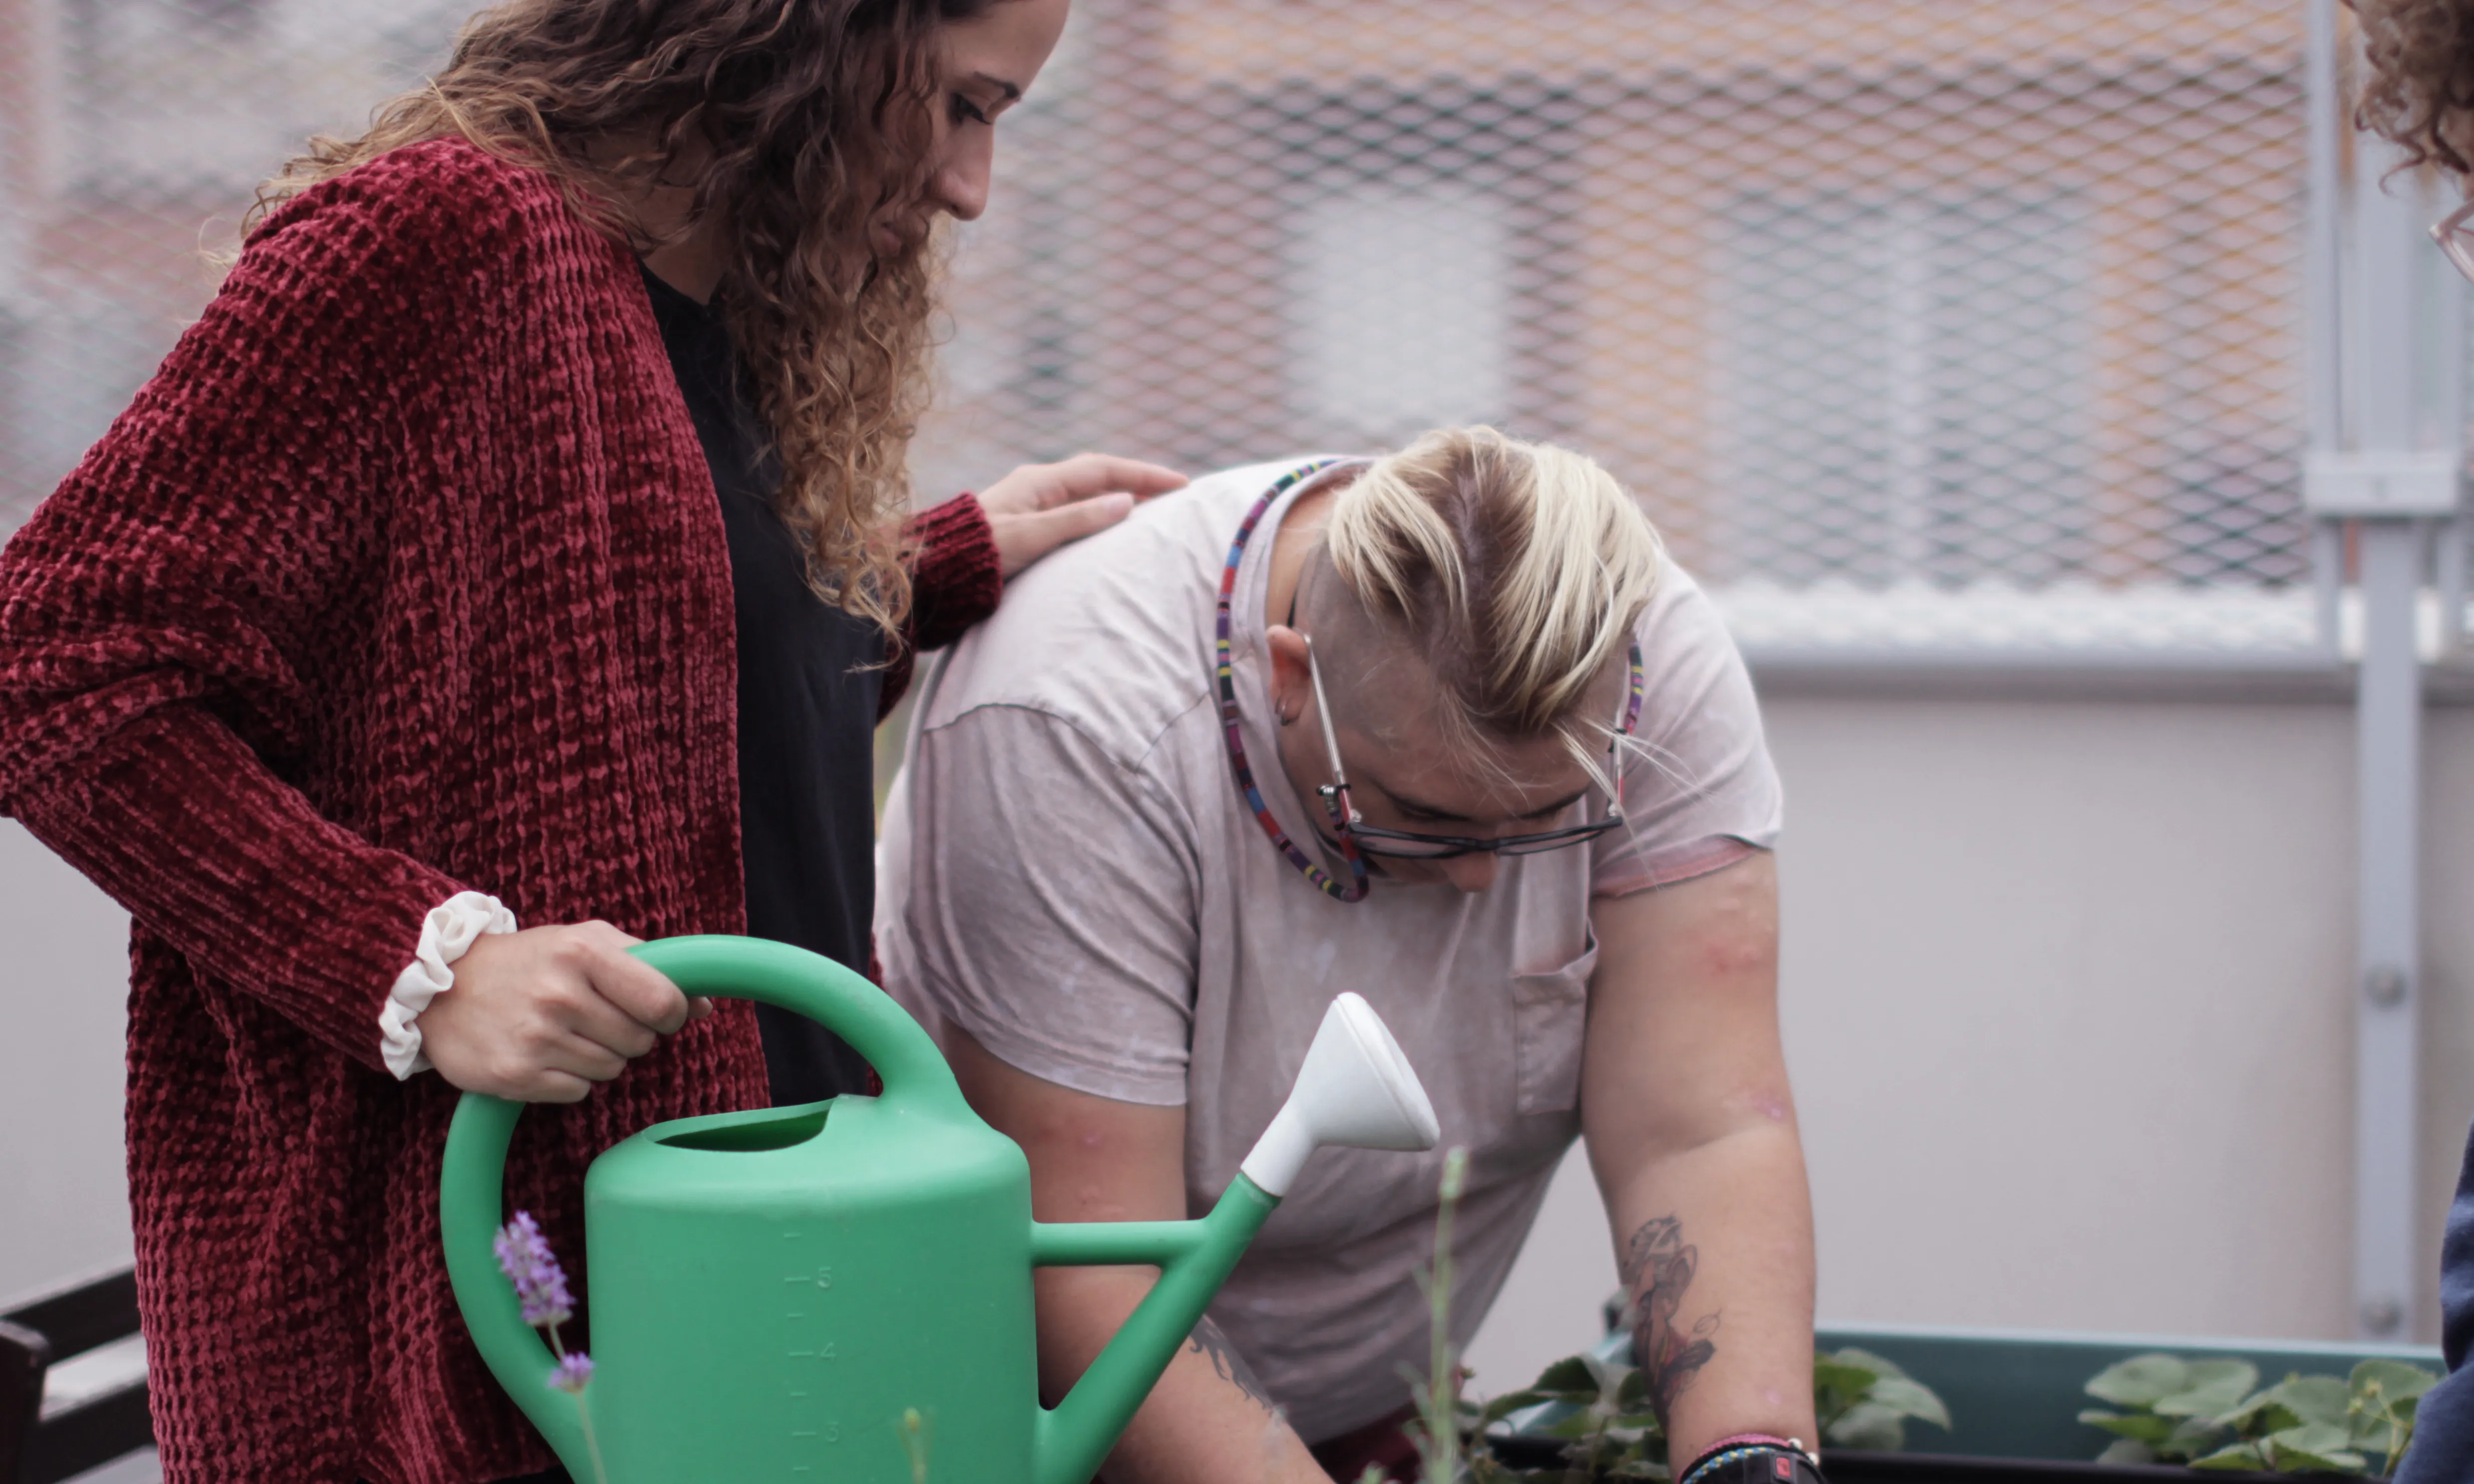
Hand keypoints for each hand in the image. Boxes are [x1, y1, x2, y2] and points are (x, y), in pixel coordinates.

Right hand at [416, 921, 714, 1102]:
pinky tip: (543, 1053)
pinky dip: (568, 1079)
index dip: (670, 1013)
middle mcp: (559, 996)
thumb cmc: (529, 960)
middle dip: (629, 1034)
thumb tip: (704, 1006)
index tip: (657, 1012)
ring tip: (563, 1032)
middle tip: (594, 1017)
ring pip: (611, 1070)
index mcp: (582, 953)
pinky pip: (577, 1092)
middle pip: (640, 1042)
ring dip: (598, 1056)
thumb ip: (650, 965)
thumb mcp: (586, 941)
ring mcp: (535, 1039)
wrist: (441, 985)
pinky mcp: (514, 1077)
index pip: (662, 1001)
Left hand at [977, 452, 1185, 576]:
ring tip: (1153, 511)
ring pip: (1087, 493)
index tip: (1180, 484)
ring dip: (1120, 497)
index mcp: (1040, 481)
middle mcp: (1037, 487)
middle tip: (1174, 494)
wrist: (934, 569)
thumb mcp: (1030, 537)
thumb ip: (1077, 520)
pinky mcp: (1027, 524)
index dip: (1144, 475)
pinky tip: (1113, 528)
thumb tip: (1126, 503)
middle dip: (1137, 481)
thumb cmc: (977, 554)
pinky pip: (1075, 510)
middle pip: (1099, 476)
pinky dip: (1101, 513)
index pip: (1104, 470)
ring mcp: (1032, 504)